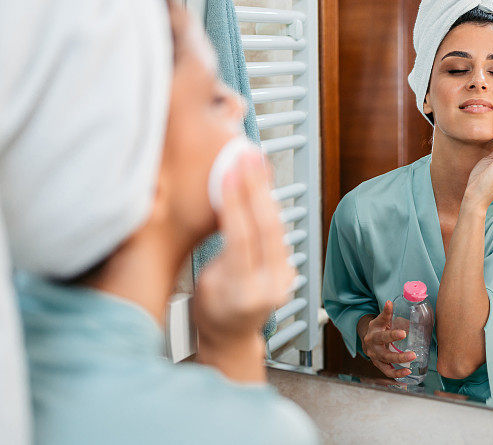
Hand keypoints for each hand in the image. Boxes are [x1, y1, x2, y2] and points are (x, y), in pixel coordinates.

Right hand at [193, 151, 295, 347]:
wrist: (234, 336)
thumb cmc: (210, 311)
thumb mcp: (201, 283)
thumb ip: (212, 249)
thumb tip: (209, 205)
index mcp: (241, 293)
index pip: (242, 239)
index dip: (235, 203)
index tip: (227, 172)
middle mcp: (270, 286)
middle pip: (267, 228)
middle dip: (256, 187)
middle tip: (246, 156)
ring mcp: (285, 278)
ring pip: (277, 226)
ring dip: (265, 190)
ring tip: (254, 161)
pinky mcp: (291, 268)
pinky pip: (280, 230)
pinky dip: (269, 204)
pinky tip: (260, 183)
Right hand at [359, 300, 416, 378]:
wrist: (367, 339)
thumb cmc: (378, 328)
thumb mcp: (380, 320)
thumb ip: (387, 313)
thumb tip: (390, 302)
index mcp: (374, 332)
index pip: (383, 332)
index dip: (392, 333)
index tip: (403, 333)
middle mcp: (372, 346)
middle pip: (385, 351)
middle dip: (398, 354)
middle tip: (413, 354)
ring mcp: (374, 356)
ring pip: (386, 362)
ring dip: (399, 365)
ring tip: (411, 364)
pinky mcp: (378, 364)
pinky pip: (387, 372)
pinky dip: (396, 374)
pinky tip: (407, 373)